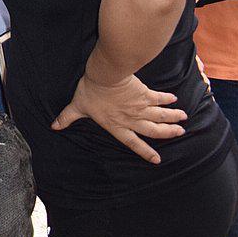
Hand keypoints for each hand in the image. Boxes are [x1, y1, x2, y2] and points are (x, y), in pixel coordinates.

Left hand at [51, 73, 186, 164]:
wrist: (105, 76)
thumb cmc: (90, 92)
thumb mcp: (77, 106)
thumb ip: (67, 117)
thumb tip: (54, 126)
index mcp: (117, 126)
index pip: (133, 143)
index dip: (145, 152)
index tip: (157, 160)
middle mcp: (132, 120)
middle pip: (154, 130)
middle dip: (167, 133)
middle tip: (180, 133)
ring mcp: (140, 107)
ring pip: (160, 116)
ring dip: (172, 117)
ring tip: (183, 118)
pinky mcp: (145, 94)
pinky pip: (158, 98)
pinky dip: (167, 99)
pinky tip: (174, 99)